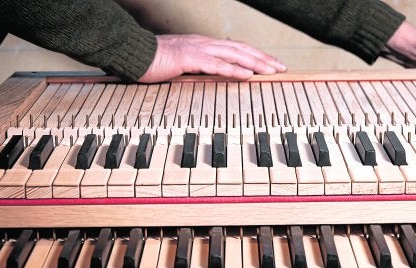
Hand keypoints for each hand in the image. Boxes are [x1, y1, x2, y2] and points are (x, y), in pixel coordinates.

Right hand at [139, 34, 286, 81]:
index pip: (236, 48)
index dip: (255, 55)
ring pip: (234, 54)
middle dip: (263, 58)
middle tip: (280, 67)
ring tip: (271, 70)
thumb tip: (213, 75)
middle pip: (241, 49)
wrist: (134, 54)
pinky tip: (247, 74)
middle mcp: (205, 43)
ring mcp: (198, 49)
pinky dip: (234, 69)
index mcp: (204, 45)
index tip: (270, 64)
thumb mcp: (182, 63)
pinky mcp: (190, 58)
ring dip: (255, 62)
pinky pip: (216, 65)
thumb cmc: (154, 61)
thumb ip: (199, 67)